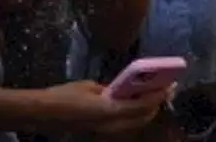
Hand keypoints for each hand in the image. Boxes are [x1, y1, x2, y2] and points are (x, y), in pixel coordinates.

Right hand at [37, 80, 166, 133]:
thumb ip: (109, 89)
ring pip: (136, 123)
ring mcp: (108, 131)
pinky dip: (135, 115)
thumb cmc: (65, 96)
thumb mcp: (89, 87)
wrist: (47, 114)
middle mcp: (113, 124)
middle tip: (165, 89)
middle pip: (143, 117)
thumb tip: (122, 90)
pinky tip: (136, 106)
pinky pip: (126, 124)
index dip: (157, 95)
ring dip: (147, 111)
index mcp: (111, 110)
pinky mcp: (103, 132)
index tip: (169, 84)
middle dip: (156, 104)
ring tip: (154, 96)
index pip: (142, 104)